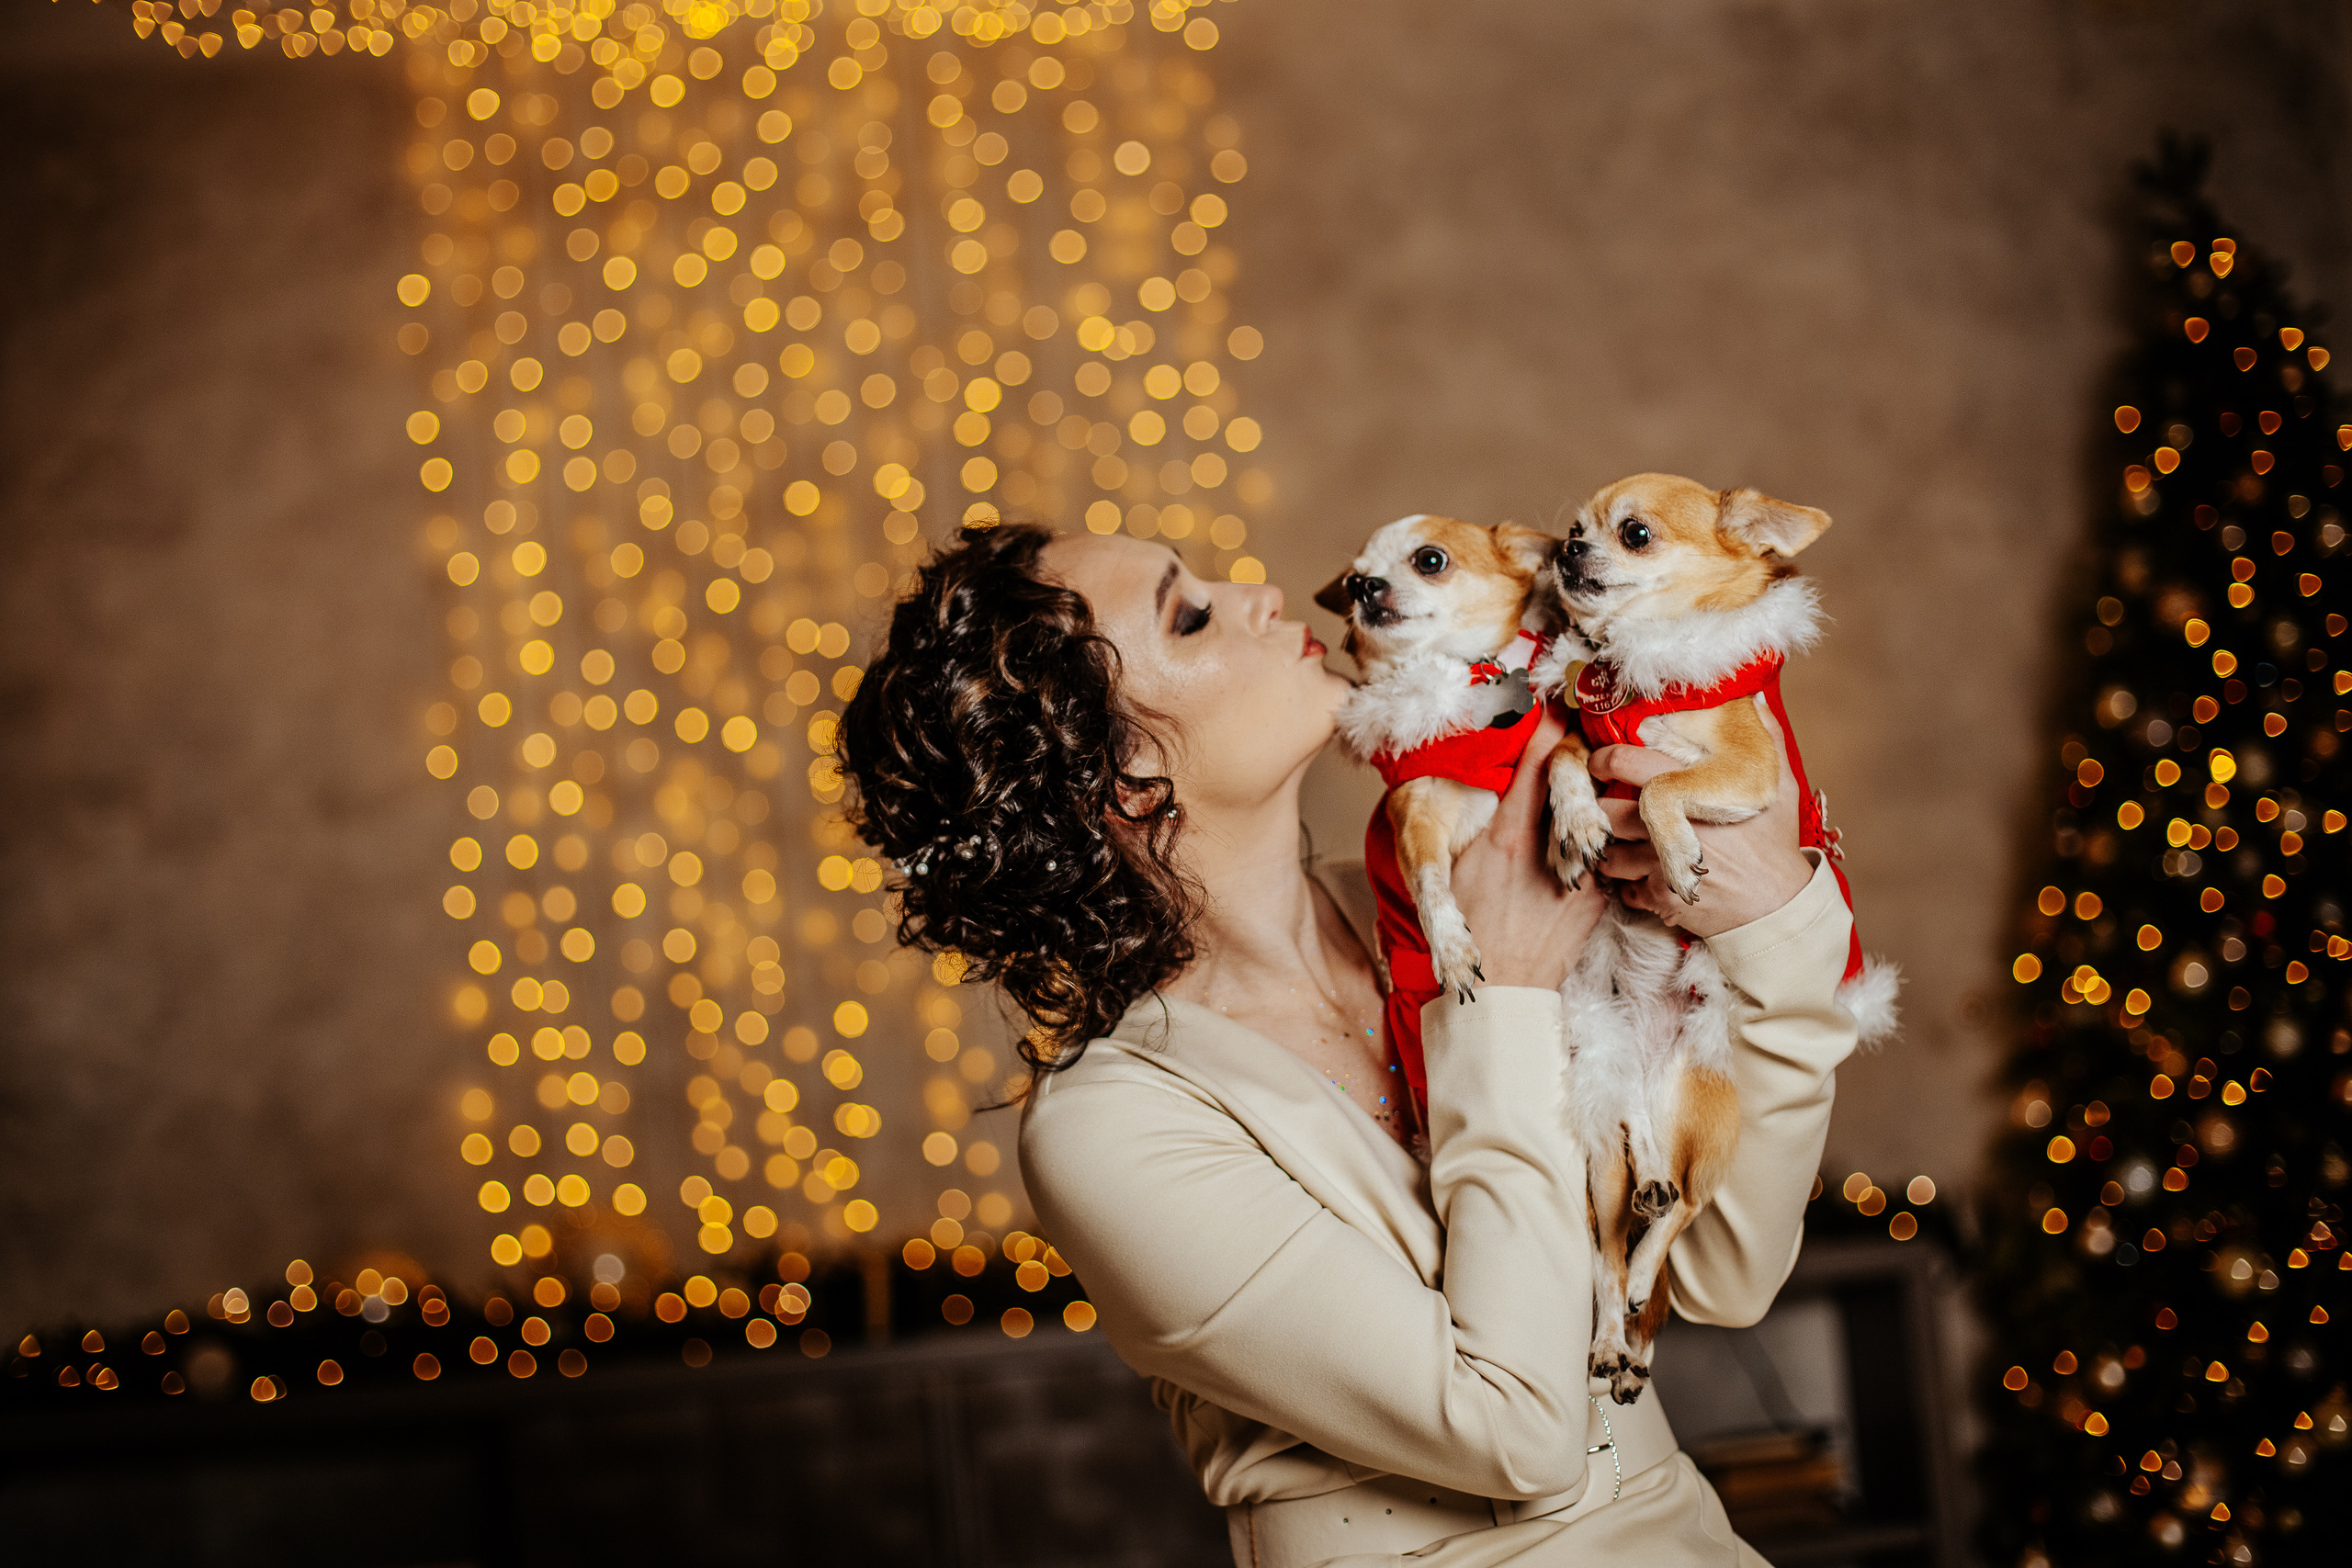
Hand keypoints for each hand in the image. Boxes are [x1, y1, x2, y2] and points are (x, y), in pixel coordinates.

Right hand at [1453, 709, 1608, 987]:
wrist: (1506, 988)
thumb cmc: (1474, 925)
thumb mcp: (1463, 867)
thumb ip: (1488, 821)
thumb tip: (1501, 782)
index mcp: (1508, 837)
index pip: (1535, 764)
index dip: (1549, 725)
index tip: (1557, 694)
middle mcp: (1549, 848)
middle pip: (1577, 781)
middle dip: (1581, 745)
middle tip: (1587, 709)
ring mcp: (1582, 872)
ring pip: (1602, 813)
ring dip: (1603, 786)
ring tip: (1614, 756)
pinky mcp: (1602, 895)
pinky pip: (1613, 851)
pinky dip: (1614, 832)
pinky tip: (1619, 817)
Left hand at [1588, 695, 1813, 938]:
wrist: (1780, 907)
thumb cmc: (1776, 844)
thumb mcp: (1779, 786)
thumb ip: (1765, 737)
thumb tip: (1753, 700)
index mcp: (1692, 792)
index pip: (1624, 762)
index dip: (1604, 760)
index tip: (1601, 762)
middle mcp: (1671, 826)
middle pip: (1607, 809)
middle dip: (1602, 808)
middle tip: (1607, 806)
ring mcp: (1661, 864)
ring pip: (1609, 852)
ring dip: (1612, 849)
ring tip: (1624, 845)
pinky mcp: (1659, 897)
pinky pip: (1624, 888)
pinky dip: (1629, 885)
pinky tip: (1645, 877)